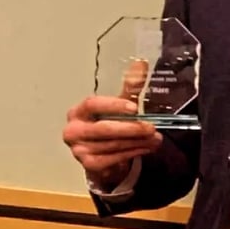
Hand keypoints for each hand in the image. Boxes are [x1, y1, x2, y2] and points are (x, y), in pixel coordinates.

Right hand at [62, 60, 160, 188]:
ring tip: (156, 138)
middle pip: (104, 129)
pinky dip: (134, 152)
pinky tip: (147, 147)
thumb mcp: (119, 105)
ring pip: (113, 145)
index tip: (135, 108)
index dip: (113, 105)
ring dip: (138, 142)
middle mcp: (73, 130)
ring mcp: (79, 149)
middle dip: (131, 129)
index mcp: (78, 111)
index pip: (92, 104)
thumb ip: (130, 86)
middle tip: (152, 127)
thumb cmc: (108, 124)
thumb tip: (142, 63)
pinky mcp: (89, 165)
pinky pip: (115, 158)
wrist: (101, 155)